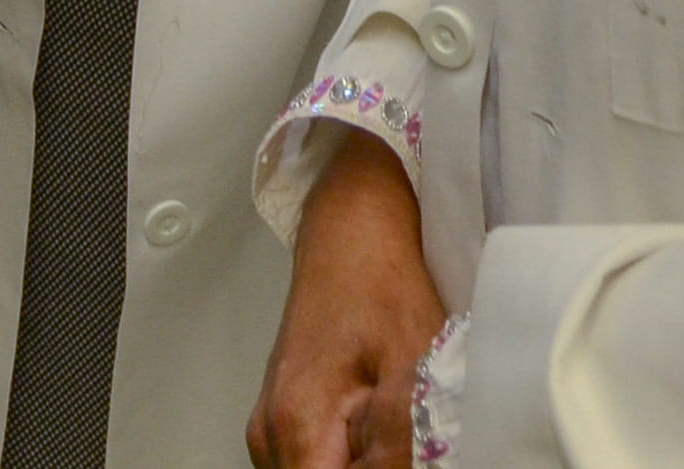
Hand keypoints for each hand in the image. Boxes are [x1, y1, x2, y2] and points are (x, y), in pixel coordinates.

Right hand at [250, 133, 443, 468]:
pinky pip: (315, 464)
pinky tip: (379, 433)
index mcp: (297, 424)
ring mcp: (272, 429)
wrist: (351, 238)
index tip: (409, 461)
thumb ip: (402, 448)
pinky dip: (349, 460)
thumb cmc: (379, 286)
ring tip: (397, 436)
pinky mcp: (283, 421)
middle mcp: (271, 435)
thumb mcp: (412, 372)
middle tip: (409, 445)